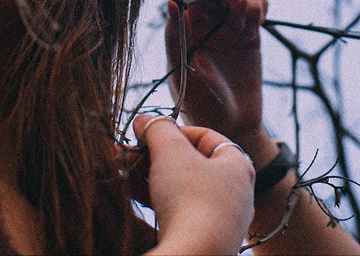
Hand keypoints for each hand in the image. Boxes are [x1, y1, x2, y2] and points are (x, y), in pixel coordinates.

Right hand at [133, 114, 254, 254]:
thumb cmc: (191, 198)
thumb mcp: (171, 151)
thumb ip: (157, 129)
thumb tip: (144, 120)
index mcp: (237, 166)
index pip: (206, 136)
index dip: (174, 130)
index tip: (148, 132)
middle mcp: (234, 193)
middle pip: (190, 163)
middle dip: (155, 155)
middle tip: (128, 152)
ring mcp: (219, 219)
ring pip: (181, 189)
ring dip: (149, 177)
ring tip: (122, 170)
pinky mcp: (202, 239)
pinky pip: (177, 212)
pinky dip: (155, 200)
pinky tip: (129, 193)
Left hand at [166, 0, 266, 143]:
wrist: (232, 125)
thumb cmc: (202, 106)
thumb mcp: (186, 76)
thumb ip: (179, 40)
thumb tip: (169, 3)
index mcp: (182, 28)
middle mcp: (203, 20)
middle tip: (240, 5)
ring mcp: (227, 22)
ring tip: (247, 28)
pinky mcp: (248, 28)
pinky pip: (257, 1)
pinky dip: (261, 5)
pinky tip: (257, 25)